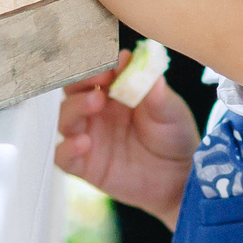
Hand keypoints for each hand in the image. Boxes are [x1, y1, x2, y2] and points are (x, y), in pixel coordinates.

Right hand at [55, 58, 197, 227]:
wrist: (178, 179)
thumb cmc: (174, 138)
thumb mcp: (172, 113)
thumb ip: (158, 94)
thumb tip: (149, 72)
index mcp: (116, 92)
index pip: (96, 71)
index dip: (100, 64)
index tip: (113, 63)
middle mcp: (98, 112)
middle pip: (73, 89)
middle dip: (82, 80)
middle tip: (100, 78)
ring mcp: (90, 137)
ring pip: (66, 118)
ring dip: (76, 107)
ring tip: (95, 102)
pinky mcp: (86, 165)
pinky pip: (63, 156)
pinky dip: (67, 148)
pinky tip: (82, 143)